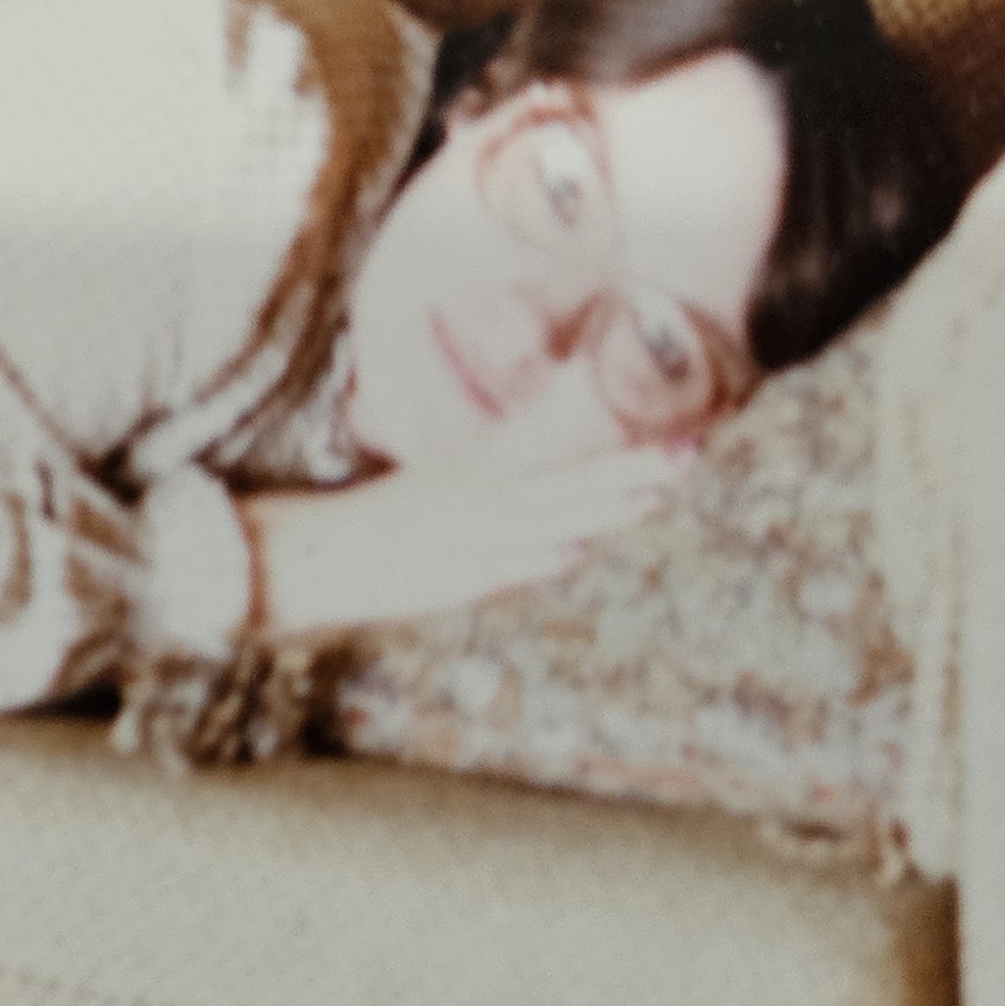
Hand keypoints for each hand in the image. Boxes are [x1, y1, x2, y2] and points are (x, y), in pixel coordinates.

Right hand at [243, 446, 690, 637]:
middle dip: (627, 468)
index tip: (676, 427)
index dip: (617, 441)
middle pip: (565, 482)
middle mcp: (478, 498)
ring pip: (543, 520)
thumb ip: (496, 482)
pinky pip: (496, 568)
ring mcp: (464, 538)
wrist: (316, 555)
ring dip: (596, 508)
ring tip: (652, 495)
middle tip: (688, 451)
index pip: (559, 448)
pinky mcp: (445, 578)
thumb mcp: (442, 487)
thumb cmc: (384, 525)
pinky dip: (532, 560)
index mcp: (477, 470)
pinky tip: (571, 554)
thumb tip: (557, 498)